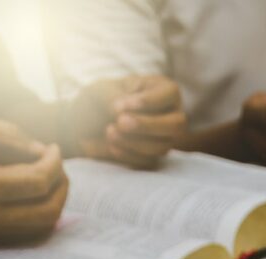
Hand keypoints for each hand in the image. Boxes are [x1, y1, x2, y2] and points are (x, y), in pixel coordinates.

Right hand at [0, 112, 66, 243]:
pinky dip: (42, 212)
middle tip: (56, 164)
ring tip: (50, 176)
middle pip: (49, 210)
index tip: (53, 148)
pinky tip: (37, 192)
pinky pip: (30, 233)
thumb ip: (6, 133)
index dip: (54, 162)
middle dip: (62, 184)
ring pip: (43, 226)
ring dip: (56, 200)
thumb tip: (41, 150)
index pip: (37, 181)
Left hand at [70, 75, 185, 168]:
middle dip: (147, 125)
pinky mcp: (154, 157)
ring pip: (161, 146)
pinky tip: (111, 146)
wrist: (90, 123)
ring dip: (135, 142)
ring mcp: (166, 139)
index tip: (118, 105)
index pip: (170, 93)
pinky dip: (128, 155)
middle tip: (120, 121)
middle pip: (176, 125)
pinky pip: (148, 162)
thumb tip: (120, 113)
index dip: (147, 101)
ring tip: (109, 131)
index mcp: (165, 91)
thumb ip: (112, 97)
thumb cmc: (102, 98)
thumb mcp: (103, 89)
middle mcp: (172, 116)